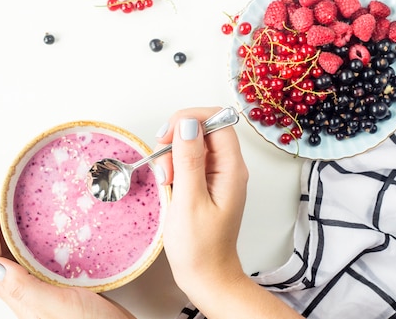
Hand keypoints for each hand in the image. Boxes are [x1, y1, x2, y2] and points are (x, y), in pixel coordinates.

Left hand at [0, 187, 134, 318]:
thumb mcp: (56, 306)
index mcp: (19, 296)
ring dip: (13, 227)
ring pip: (18, 253)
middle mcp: (27, 292)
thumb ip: (24, 288)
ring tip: (15, 204)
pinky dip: (37, 237)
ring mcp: (44, 288)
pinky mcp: (63, 284)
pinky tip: (50, 227)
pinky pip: (41, 256)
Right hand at [155, 107, 301, 318]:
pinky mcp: (205, 183)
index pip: (218, 121)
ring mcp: (217, 175)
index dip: (191, 119)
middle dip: (177, 140)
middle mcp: (228, 168)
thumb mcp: (189, 201)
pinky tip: (170, 188)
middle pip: (202, 130)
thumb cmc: (199, 247)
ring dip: (172, 157)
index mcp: (231, 169)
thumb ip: (188, 160)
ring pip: (191, 145)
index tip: (167, 135)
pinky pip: (187, 162)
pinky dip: (173, 169)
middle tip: (164, 166)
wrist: (205, 276)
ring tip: (167, 183)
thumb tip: (187, 123)